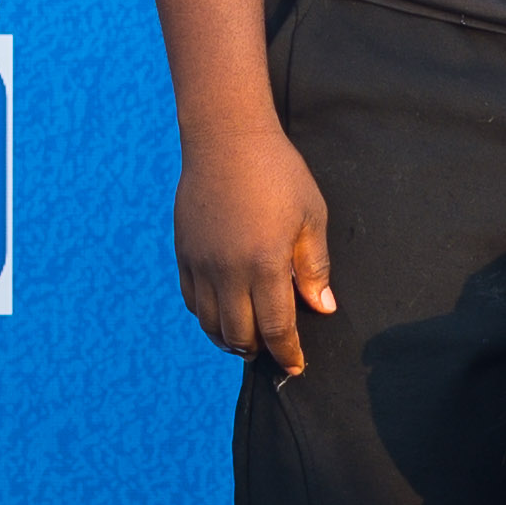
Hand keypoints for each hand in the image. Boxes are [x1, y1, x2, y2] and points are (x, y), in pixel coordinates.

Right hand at [176, 122, 339, 375]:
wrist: (225, 138)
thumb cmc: (277, 172)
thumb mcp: (311, 216)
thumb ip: (314, 267)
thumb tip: (321, 308)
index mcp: (265, 264)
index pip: (276, 328)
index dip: (287, 353)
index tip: (296, 366)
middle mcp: (228, 271)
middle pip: (239, 334)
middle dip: (258, 350)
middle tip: (273, 351)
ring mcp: (201, 264)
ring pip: (210, 323)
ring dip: (230, 339)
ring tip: (247, 339)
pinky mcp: (184, 253)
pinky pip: (191, 300)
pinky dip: (207, 317)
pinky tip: (222, 313)